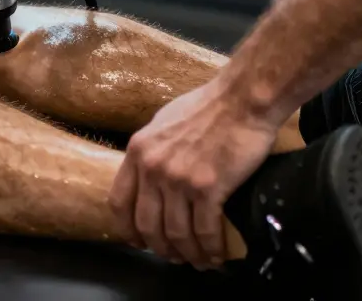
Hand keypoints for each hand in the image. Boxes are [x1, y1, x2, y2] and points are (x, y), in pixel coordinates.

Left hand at [110, 79, 280, 269]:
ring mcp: (178, 179)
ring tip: (198, 262)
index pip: (118, 202)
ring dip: (187, 254)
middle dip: (159, 248)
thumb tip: (147, 172)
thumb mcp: (163, 123)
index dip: (127, 229)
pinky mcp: (208, 188)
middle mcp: (152, 168)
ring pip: (175, 233)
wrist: (242, 99)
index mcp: (138, 151)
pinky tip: (216, 256)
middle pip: (147, 225)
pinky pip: (204, 231)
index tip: (138, 241)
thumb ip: (151, 150)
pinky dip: (210, 250)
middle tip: (172, 257)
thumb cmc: (208, 106)